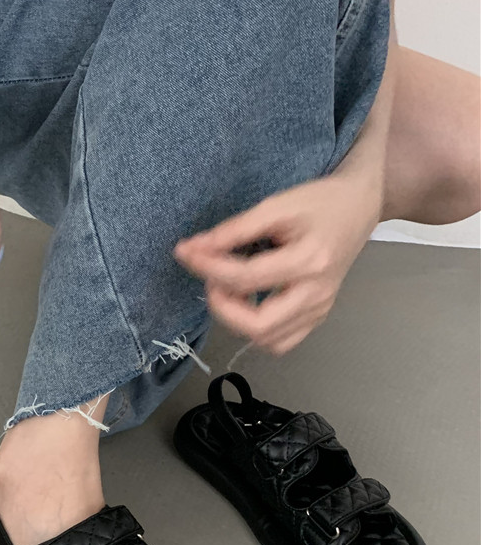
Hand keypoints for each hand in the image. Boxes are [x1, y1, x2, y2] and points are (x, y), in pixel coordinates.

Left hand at [173, 175, 381, 354]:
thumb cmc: (319, 203)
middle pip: (258, 325)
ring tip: (230, 288)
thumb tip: (194, 249)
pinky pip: (279, 342)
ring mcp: (319, 310)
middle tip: (212, 280)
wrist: (358, 208)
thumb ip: (234, 230)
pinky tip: (249, 302)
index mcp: (311, 260)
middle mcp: (317, 294)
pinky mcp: (317, 318)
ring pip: (266, 339)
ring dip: (235, 319)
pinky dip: (256, 329)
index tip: (185, 253)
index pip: (246, 278)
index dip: (208, 268)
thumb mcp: (277, 205)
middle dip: (222, 307)